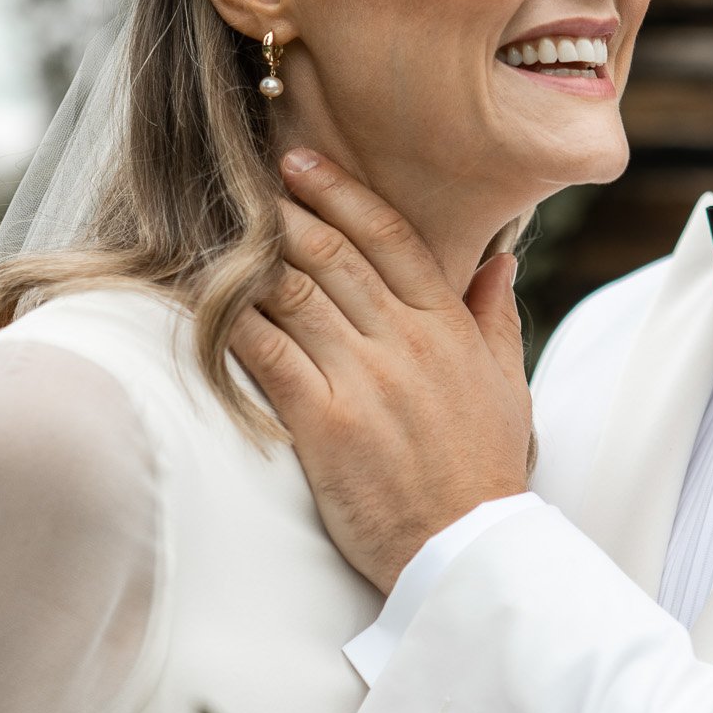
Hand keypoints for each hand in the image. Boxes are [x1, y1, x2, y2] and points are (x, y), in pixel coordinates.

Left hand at [231, 152, 532, 592]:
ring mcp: (364, 379)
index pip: (390, 237)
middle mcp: (405, 342)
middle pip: (333, 254)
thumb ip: (496, 319)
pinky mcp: (324, 422)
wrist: (468, 550)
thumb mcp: (508, 387)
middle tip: (247, 181)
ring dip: (252, 257)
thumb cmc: (485, 472)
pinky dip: (232, 320)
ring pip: (295, 294)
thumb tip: (499, 261)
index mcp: (448, 327)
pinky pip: (267, 353)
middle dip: (286, 211)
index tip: (304, 162)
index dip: (342, 192)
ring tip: (218, 228)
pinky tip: (204, 298)